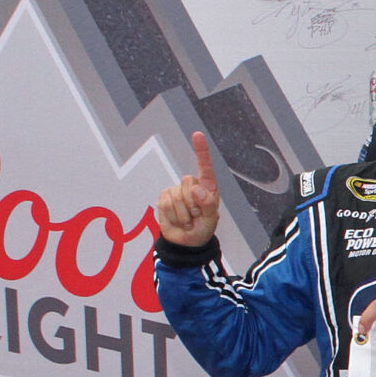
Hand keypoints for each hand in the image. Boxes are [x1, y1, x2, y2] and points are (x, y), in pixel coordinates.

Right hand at [156, 131, 219, 246]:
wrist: (187, 242)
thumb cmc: (203, 229)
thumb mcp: (211, 220)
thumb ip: (208, 205)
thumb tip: (197, 188)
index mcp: (208, 187)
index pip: (205, 166)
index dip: (201, 150)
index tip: (197, 134)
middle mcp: (192, 185)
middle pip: (188, 184)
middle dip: (193, 204)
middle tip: (196, 216)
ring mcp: (176, 191)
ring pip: (176, 197)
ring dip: (183, 214)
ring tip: (188, 220)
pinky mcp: (164, 198)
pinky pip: (165, 204)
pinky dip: (173, 216)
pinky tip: (178, 220)